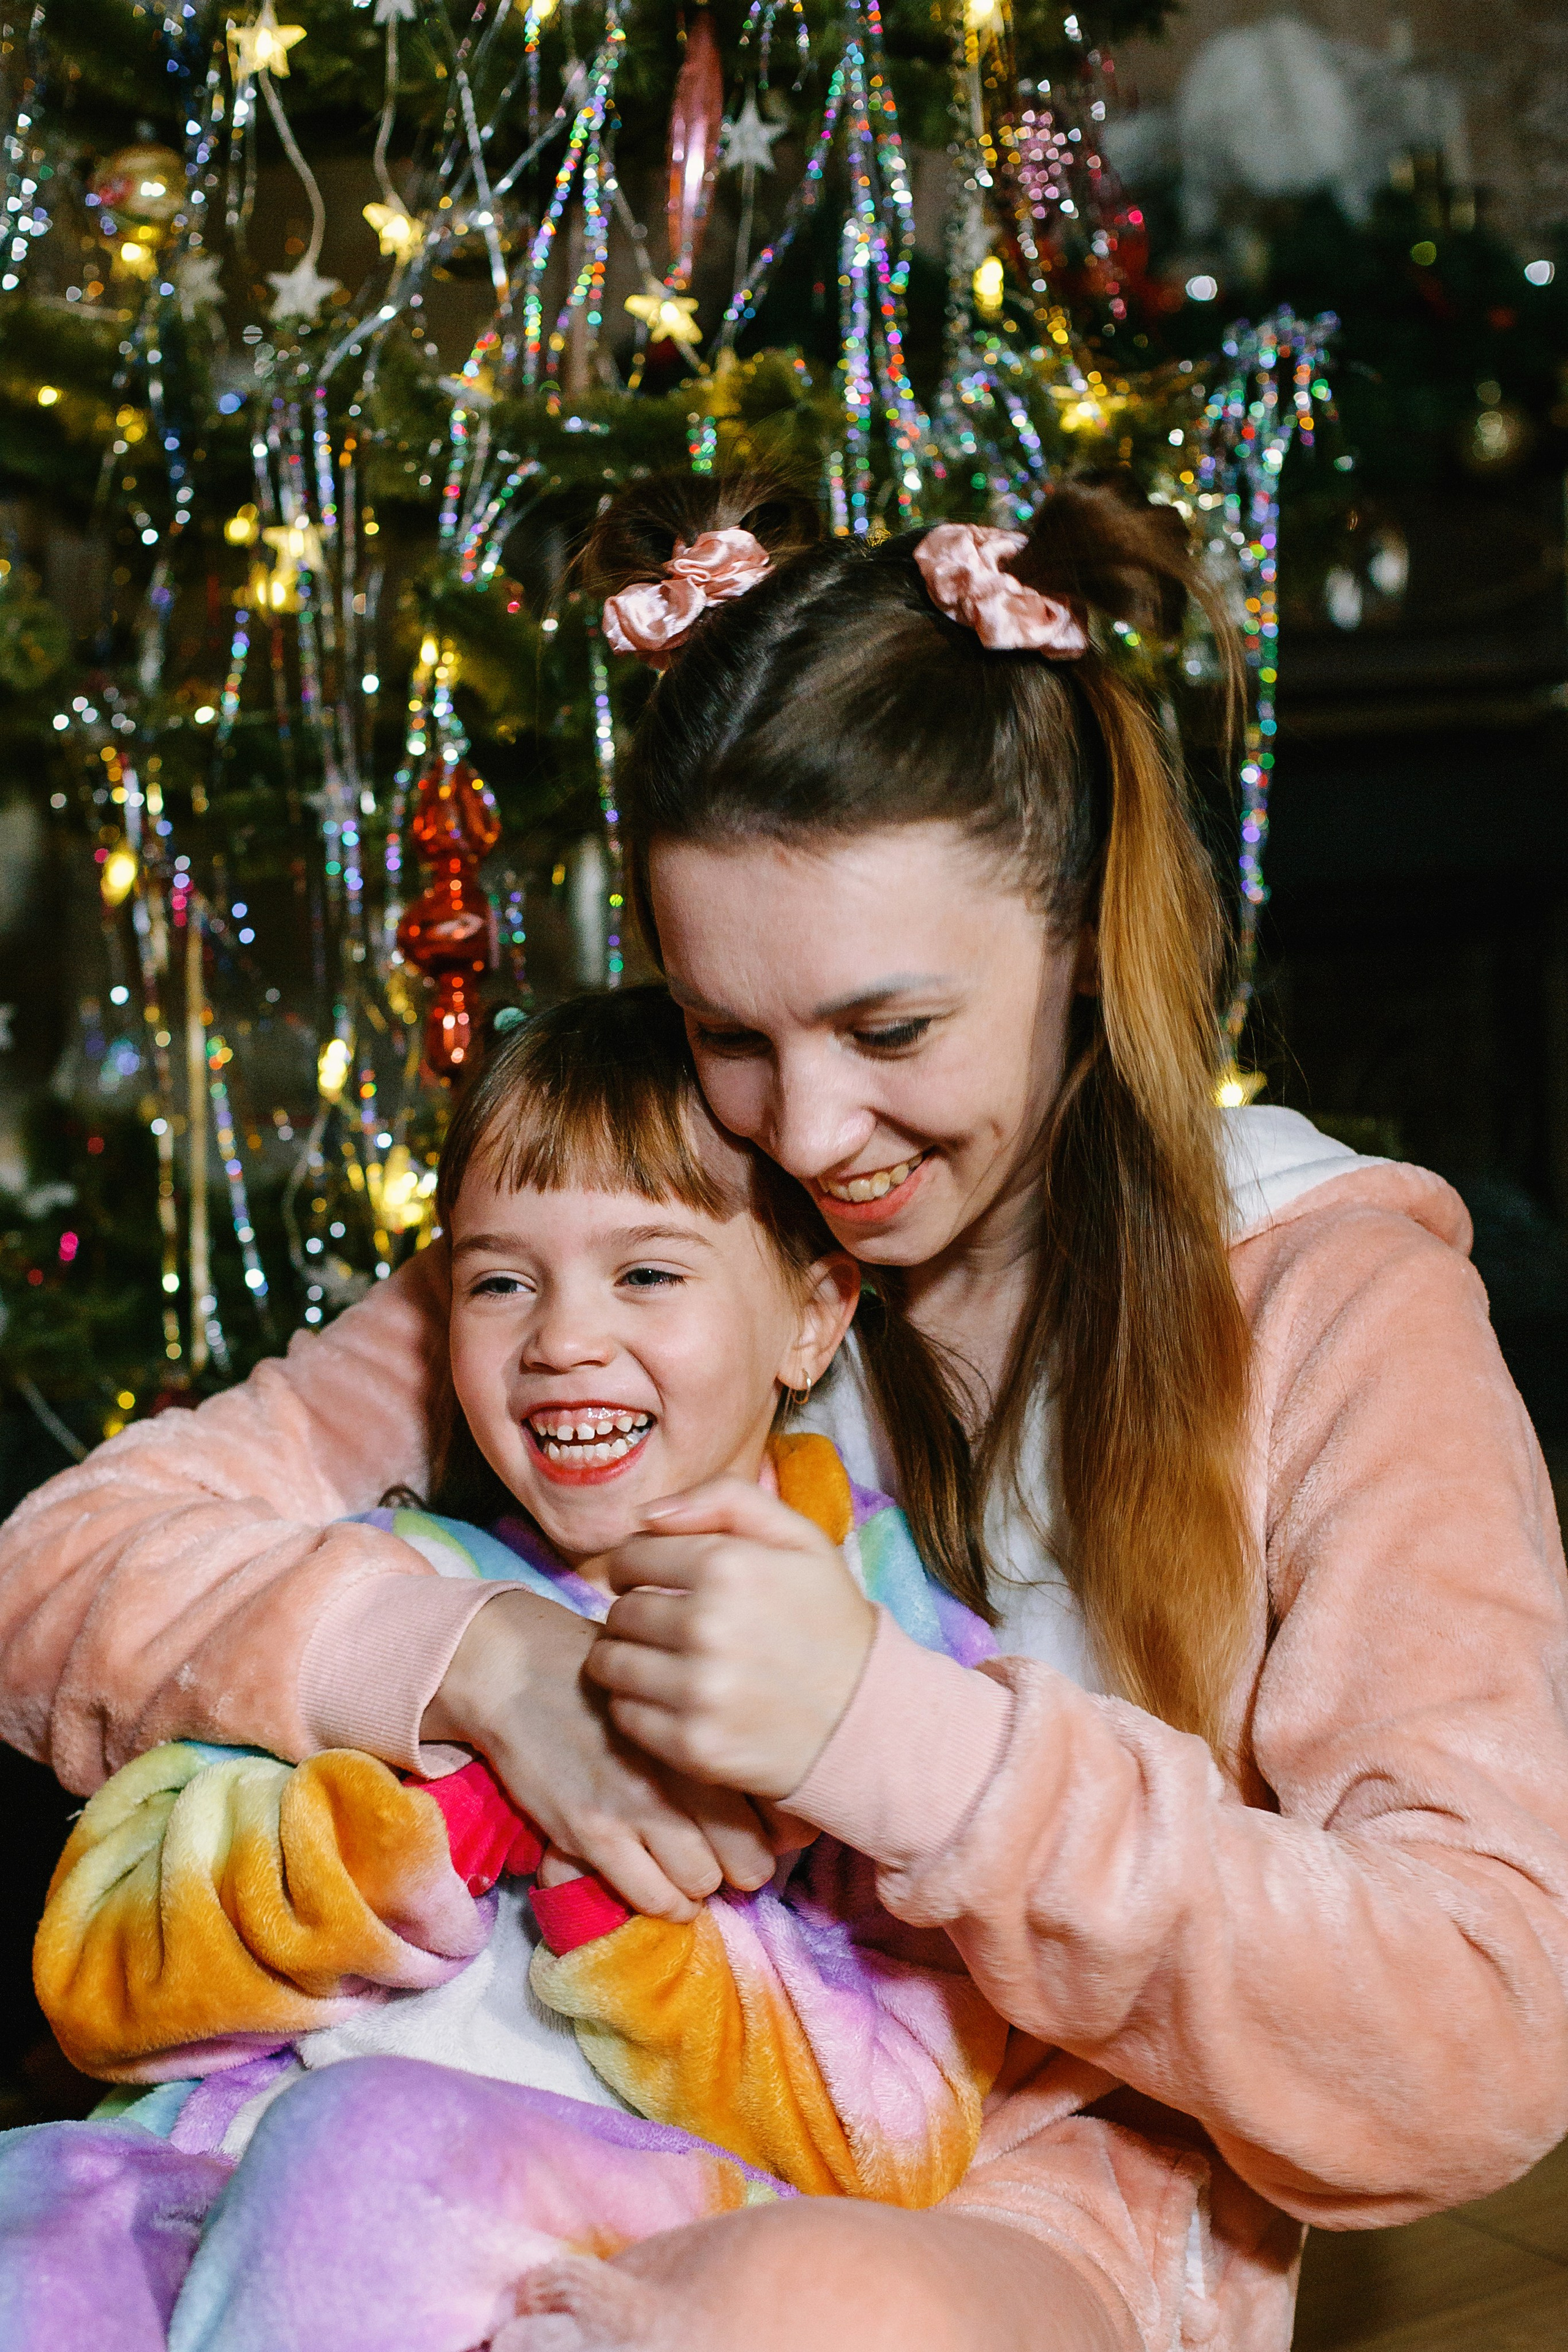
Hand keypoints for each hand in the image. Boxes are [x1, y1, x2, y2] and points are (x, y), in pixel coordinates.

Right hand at [421, 1589, 778, 1920]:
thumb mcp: (676, 1686)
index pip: (780, 1812)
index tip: (770, 1834)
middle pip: (751, 1859)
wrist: (521, 1670)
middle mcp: (684, 1770)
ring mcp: (639, 1805)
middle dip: (744, 1865)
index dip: (783, 1835)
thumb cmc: (607, 1675)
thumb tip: (764, 1783)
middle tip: (728, 1856)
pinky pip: (651, 1897)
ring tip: (687, 1867)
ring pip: (702, 1884)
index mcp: (712, 1729)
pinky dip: (662, 1901)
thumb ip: (719, 1729)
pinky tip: (658, 1885)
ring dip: (698, 1883)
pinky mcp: (592, 1831)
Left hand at [583, 1479, 877, 1799]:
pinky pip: (624, 1715)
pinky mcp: (692, 1745)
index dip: (635, 1566)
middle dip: (634, 1612)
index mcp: (728, 1566)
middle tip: (665, 1623)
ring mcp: (698, 1692)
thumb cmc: (827, 1618)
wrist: (865, 1716)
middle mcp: (707, 1627)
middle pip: (619, 1612)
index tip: (652, 1579)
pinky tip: (672, 1696)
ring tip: (660, 1659)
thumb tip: (647, 1514)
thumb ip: (727, 1499)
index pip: (629, 1557)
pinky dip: (637, 1704)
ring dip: (625, 1657)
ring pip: (609, 1663)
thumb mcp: (800, 1538)